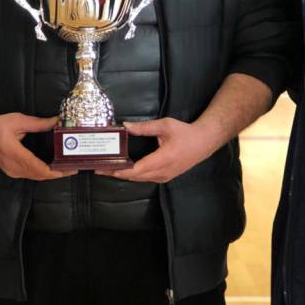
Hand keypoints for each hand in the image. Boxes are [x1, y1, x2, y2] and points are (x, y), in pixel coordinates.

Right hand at [0, 113, 70, 179]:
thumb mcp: (19, 121)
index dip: (54, 172)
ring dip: (50, 174)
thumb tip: (56, 121)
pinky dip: (41, 173)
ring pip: (34, 177)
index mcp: (13, 152)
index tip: (67, 169)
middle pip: (39, 175)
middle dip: (57, 174)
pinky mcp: (11, 171)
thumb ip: (39, 124)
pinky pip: (29, 175)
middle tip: (72, 167)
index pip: (37, 168)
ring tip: (65, 168)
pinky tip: (51, 167)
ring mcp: (11, 171)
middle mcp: (12, 165)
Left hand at [104, 118, 220, 182]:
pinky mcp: (167, 177)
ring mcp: (166, 176)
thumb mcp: (165, 125)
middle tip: (100, 168)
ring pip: (140, 179)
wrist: (205, 142)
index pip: (137, 170)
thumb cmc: (185, 132)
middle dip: (117, 174)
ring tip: (108, 169)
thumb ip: (144, 127)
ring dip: (124, 175)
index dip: (120, 171)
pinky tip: (125, 169)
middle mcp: (164, 172)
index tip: (105, 168)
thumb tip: (125, 126)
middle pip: (135, 177)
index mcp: (164, 159)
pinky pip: (146, 178)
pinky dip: (134, 175)